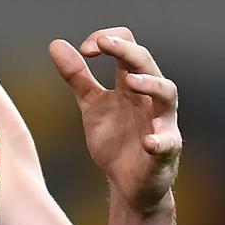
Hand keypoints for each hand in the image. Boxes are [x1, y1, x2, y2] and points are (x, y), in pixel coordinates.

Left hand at [48, 27, 180, 213]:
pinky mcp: (165, 151)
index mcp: (131, 84)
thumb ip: (77, 76)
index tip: (85, 49)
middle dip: (126, 50)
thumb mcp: (91, 104)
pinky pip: (168, 143)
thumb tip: (56, 43)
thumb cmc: (116, 139)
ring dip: (151, 85)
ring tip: (130, 82)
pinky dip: (160, 141)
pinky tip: (148, 142)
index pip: (129, 46)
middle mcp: (149, 97)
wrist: (127, 184)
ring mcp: (160, 122)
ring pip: (166, 94)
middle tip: (104, 43)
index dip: (109, 40)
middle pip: (146, 63)